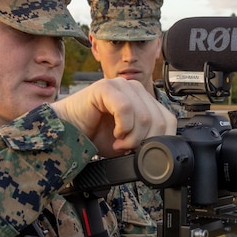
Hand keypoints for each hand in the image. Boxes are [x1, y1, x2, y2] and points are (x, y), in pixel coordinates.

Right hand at [52, 78, 175, 156]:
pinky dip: (122, 127)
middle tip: (127, 148)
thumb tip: (161, 149)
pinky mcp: (106, 87)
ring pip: (143, 115)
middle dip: (144, 141)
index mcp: (144, 100)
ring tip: (118, 142)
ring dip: (132, 137)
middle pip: (158, 119)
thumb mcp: (129, 142)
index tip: (143, 151)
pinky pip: (125, 108)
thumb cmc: (94, 134)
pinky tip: (114, 133)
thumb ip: (147, 140)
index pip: (168, 120)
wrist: (68, 131)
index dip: (160, 140)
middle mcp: (135, 89)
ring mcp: (121, 85)